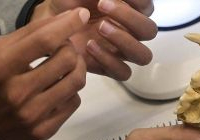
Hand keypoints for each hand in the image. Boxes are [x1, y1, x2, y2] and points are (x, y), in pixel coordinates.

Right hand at [0, 9, 89, 139]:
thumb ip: (27, 36)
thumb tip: (63, 20)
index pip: (44, 41)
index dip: (67, 24)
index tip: (80, 14)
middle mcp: (17, 92)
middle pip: (67, 59)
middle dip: (71, 47)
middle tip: (65, 47)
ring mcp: (32, 114)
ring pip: (76, 81)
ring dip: (77, 67)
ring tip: (68, 65)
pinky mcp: (45, 130)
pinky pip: (73, 102)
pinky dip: (71, 90)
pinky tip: (60, 87)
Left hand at [31, 0, 156, 79]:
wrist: (49, 21)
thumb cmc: (69, 3)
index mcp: (130, 10)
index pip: (147, 6)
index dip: (136, 0)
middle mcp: (130, 32)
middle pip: (149, 31)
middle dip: (128, 17)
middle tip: (102, 6)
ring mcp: (121, 51)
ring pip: (143, 55)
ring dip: (124, 41)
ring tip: (99, 28)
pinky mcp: (109, 67)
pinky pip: (122, 72)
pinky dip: (108, 59)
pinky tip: (89, 45)